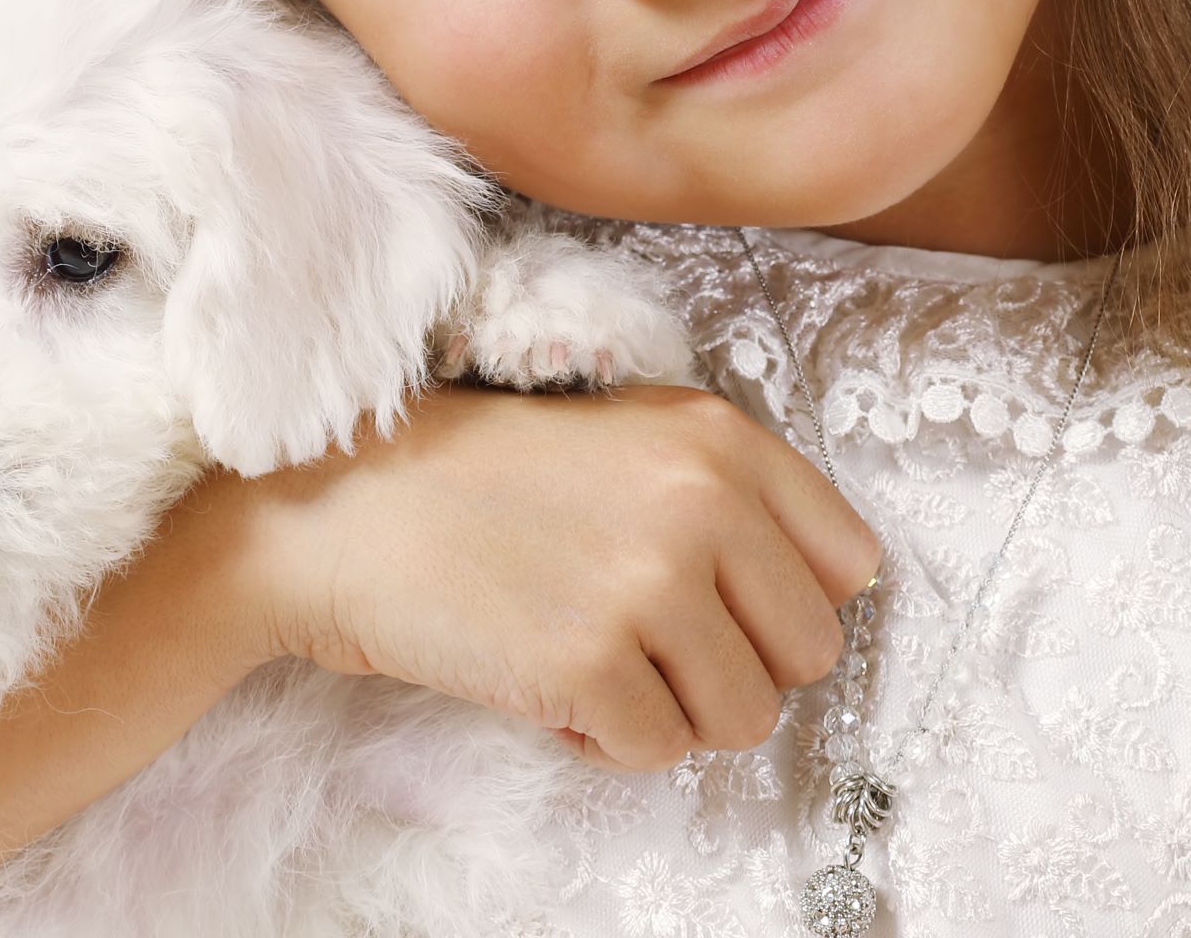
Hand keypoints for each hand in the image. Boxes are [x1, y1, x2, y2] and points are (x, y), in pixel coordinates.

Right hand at [232, 381, 878, 770]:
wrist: (342, 512)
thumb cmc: (485, 480)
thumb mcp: (630, 438)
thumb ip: (732, 495)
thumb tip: (831, 592)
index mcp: (719, 439)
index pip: (848, 562)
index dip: (789, 601)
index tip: (730, 607)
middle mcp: (700, 503)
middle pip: (808, 652)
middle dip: (736, 665)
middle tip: (654, 643)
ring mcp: (647, 586)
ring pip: (745, 716)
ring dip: (675, 709)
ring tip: (600, 659)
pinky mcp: (588, 666)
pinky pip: (659, 751)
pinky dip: (607, 739)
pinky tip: (552, 685)